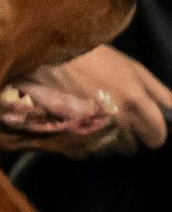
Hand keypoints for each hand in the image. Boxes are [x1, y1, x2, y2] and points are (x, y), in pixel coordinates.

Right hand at [32, 45, 171, 152]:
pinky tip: (81, 125)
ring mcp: (91, 132)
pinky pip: (85, 152)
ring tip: (98, 120)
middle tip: (118, 119)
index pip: (157, 136)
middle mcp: (116, 120)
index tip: (149, 128)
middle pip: (132, 148)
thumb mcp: (134, 69)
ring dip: (105, 141)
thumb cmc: (96, 61)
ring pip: (108, 152)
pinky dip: (85, 143)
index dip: (155, 133)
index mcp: (135, 101)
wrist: (50, 59)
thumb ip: (160, 93)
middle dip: (129, 136)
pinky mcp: (68, 139)